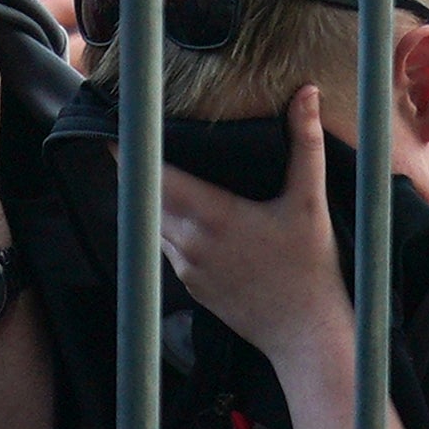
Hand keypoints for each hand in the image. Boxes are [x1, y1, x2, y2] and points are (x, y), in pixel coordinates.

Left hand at [155, 81, 354, 363]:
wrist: (304, 334)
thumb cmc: (311, 268)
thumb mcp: (310, 202)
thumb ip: (305, 143)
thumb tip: (307, 94)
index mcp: (213, 217)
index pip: (154, 177)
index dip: (132, 151)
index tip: (117, 125)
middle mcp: (189, 243)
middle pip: (147, 196)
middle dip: (140, 168)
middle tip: (137, 137)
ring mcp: (186, 268)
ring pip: (154, 222)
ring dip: (154, 197)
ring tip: (158, 168)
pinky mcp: (191, 285)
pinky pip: (167, 246)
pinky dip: (169, 224)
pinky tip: (187, 211)